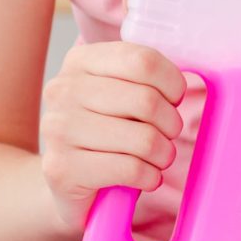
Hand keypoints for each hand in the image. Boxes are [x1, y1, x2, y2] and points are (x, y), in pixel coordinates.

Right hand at [37, 40, 187, 235]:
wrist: (67, 179)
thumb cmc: (106, 132)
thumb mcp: (119, 91)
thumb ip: (145, 76)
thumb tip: (182, 83)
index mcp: (80, 61)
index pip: (143, 61)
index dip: (172, 83)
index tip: (174, 99)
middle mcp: (62, 90)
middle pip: (147, 101)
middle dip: (171, 123)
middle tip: (167, 134)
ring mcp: (57, 130)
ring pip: (143, 139)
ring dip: (163, 154)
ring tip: (157, 158)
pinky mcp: (62, 169)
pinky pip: (131, 170)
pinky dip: (150, 177)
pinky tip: (145, 177)